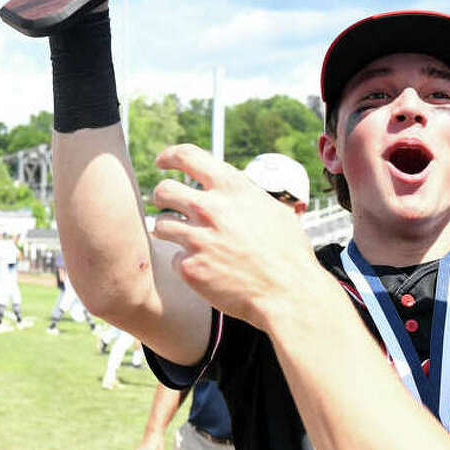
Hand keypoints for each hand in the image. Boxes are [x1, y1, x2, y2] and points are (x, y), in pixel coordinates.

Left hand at [150, 145, 318, 328]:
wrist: (288, 292)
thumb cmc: (288, 252)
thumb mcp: (273, 209)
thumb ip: (245, 196)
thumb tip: (232, 190)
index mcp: (231, 187)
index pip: (187, 156)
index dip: (169, 156)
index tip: (162, 162)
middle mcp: (209, 208)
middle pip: (164, 190)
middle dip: (162, 196)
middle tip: (168, 204)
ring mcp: (197, 238)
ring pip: (162, 224)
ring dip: (171, 230)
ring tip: (188, 239)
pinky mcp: (190, 268)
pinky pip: (175, 259)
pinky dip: (186, 263)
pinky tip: (206, 269)